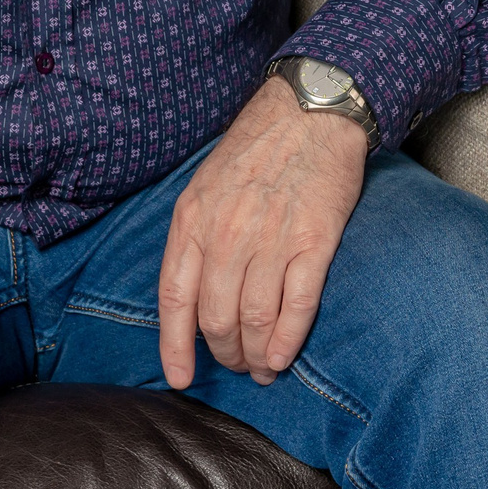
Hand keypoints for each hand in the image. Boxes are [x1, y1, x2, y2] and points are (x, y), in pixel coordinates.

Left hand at [158, 78, 368, 388]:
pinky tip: (283, 356)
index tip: (180, 377)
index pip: (174, 299)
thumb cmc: (255, 149)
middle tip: (235, 364)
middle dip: (225, 353)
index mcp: (192, 220)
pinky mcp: (313, 242)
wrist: (309, 111)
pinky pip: (296, 306)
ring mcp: (270, 239)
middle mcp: (226, 234)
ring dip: (256, 355)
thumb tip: (193, 294)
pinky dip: (287, 340)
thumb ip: (196, 236)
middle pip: (216, 318)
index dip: (175, 346)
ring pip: (254, 320)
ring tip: (261, 367)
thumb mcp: (204, 186)